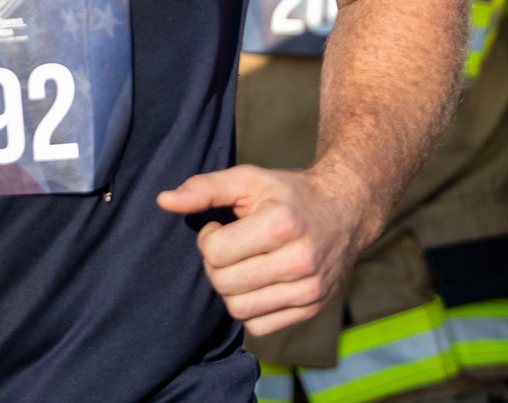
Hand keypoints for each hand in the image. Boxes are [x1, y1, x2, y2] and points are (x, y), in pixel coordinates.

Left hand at [156, 164, 371, 335]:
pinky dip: (250, 308)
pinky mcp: (312, 309)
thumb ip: (203, 188)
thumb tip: (163, 200)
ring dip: (231, 288)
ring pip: (239, 310)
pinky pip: (259, 328)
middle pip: (224, 284)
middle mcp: (299, 261)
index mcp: (281, 225)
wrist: (345, 210)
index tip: (221, 227)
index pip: (216, 252)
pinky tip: (258, 282)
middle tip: (231, 246)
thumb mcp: (247, 179)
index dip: (208, 239)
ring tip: (244, 264)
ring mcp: (309, 290)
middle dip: (217, 265)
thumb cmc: (288, 194)